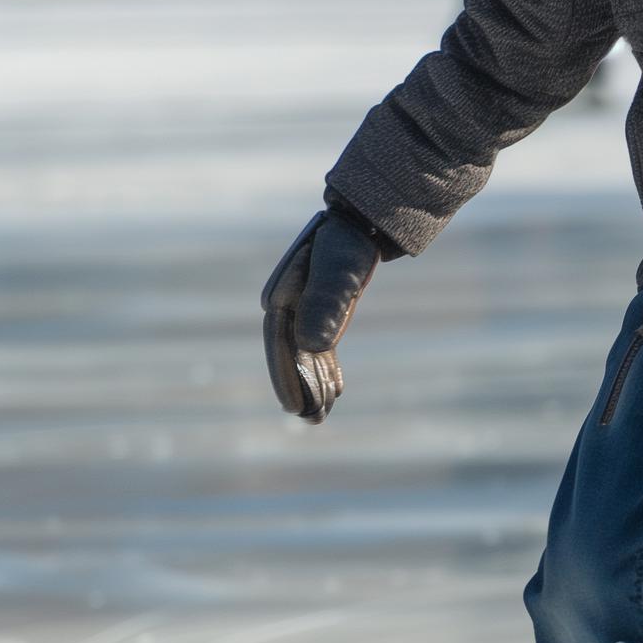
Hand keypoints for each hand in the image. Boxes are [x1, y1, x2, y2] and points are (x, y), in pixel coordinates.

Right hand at [261, 208, 382, 421]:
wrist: (361, 222)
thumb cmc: (349, 245)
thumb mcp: (340, 273)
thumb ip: (326, 304)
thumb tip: (312, 347)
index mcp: (282, 295)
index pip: (280, 344)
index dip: (285, 377)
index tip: (295, 407)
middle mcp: (287, 305)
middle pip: (291, 353)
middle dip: (300, 387)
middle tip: (313, 421)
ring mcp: (304, 309)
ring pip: (305, 354)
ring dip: (313, 384)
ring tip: (322, 416)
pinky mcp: (322, 311)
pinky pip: (320, 346)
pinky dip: (327, 369)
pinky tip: (337, 390)